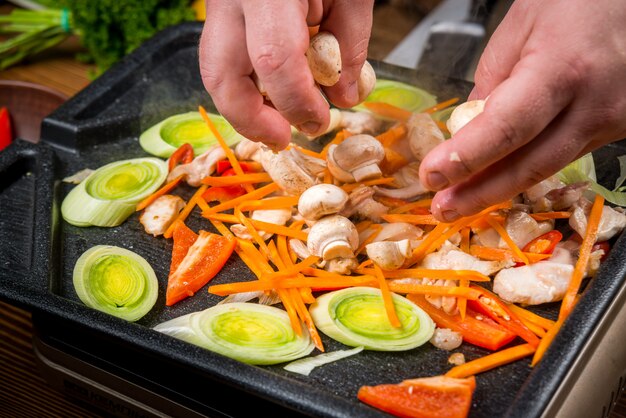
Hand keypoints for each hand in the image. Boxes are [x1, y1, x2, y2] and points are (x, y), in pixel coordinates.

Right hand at [199, 0, 373, 148]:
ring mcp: (219, 1)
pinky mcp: (220, 7)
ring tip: (277, 121)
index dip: (297, 103)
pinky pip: (224, 54)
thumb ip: (350, 42)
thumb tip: (345, 97)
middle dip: (250, 120)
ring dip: (244, 105)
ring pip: (214, 68)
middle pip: (221, 75)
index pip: (274, 60)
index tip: (320, 122)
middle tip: (281, 139)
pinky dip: (247, 80)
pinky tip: (272, 89)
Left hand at [419, 0, 625, 221]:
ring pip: (547, 167)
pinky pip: (563, 155)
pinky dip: (527, 168)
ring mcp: (613, 121)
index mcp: (563, 69)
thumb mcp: (520, 26)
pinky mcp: (618, 128)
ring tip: (460, 201)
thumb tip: (470, 127)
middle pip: (529, 165)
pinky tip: (499, 177)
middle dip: (479, 193)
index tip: (432, 177)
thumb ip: (493, 81)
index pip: (506, 129)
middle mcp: (594, 104)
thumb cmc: (578, 1)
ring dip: (499, 188)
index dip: (466, 158)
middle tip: (443, 208)